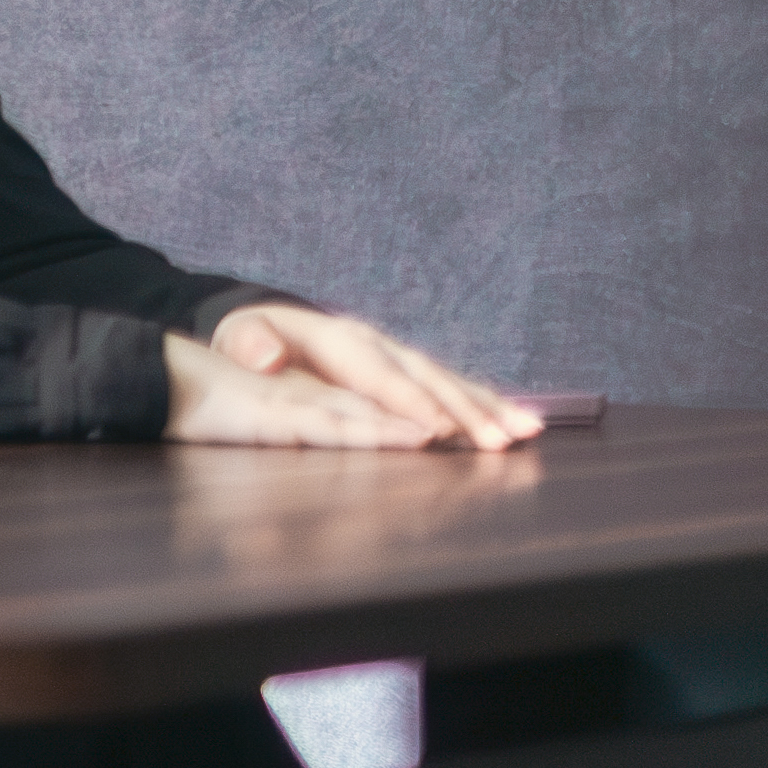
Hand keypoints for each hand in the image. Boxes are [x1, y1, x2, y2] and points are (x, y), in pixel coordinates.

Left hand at [202, 302, 538, 450]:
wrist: (265, 325)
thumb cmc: (250, 339)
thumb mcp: (238, 337)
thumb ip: (249, 345)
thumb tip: (266, 357)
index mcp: (340, 341)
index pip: (379, 376)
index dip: (409, 402)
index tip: (439, 429)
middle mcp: (378, 344)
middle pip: (428, 379)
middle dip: (465, 411)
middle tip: (500, 443)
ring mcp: (398, 355)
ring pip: (450, 381)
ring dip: (491, 407)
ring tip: (529, 431)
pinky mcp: (409, 369)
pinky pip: (453, 385)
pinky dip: (488, 403)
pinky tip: (522, 422)